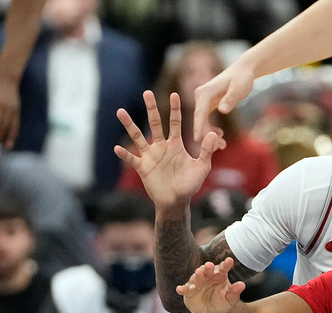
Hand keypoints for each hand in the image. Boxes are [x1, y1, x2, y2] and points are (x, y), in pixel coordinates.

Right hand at [114, 91, 220, 207]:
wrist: (177, 201)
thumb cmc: (190, 184)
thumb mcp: (202, 167)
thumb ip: (206, 151)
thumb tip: (213, 133)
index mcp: (175, 145)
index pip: (174, 123)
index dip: (175, 109)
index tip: (175, 95)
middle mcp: (161, 147)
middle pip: (154, 124)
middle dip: (151, 108)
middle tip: (147, 92)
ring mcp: (150, 156)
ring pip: (138, 137)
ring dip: (129, 125)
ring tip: (120, 112)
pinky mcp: (143, 167)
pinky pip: (132, 159)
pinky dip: (125, 154)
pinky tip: (118, 148)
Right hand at [176, 258, 245, 312]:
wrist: (209, 311)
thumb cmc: (221, 302)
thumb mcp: (229, 300)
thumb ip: (235, 292)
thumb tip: (242, 285)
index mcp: (219, 275)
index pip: (223, 268)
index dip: (226, 264)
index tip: (230, 261)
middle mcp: (207, 276)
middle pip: (207, 270)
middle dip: (208, 267)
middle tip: (209, 265)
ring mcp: (197, 282)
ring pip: (196, 277)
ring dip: (196, 275)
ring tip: (198, 274)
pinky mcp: (188, 291)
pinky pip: (185, 289)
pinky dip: (182, 289)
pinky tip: (179, 289)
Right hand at [193, 60, 254, 142]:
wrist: (243, 70)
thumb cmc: (242, 79)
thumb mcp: (238, 89)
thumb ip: (230, 99)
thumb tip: (222, 110)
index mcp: (205, 92)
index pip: (200, 112)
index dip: (199, 127)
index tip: (197, 140)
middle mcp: (200, 95)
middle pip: (199, 118)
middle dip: (207, 134)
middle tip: (218, 148)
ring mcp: (203, 99)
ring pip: (202, 120)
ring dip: (210, 133)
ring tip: (222, 146)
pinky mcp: (208, 103)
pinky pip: (206, 118)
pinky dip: (212, 128)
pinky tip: (221, 135)